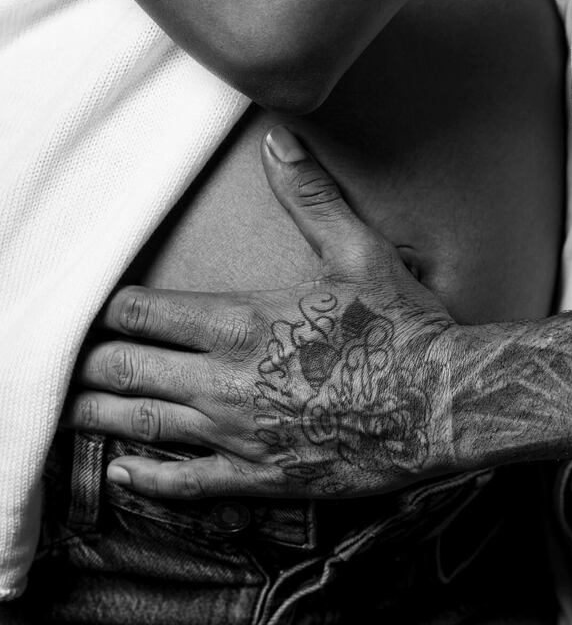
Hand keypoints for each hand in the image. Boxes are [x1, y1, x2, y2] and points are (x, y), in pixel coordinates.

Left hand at [66, 126, 460, 498]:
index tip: (102, 314)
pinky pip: (187, 485)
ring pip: (143, 426)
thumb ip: (309, 197)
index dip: (113, 313)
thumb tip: (277, 140)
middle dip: (95, 365)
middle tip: (77, 362)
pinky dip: (146, 480)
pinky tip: (120, 474)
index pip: (143, 314)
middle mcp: (226, 381)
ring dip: (101, 416)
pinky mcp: (261, 476)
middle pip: (128, 371)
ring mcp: (239, 434)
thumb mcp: (359, 252)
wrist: (444, 406)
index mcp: (242, 322)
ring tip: (75, 411)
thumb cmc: (404, 330)